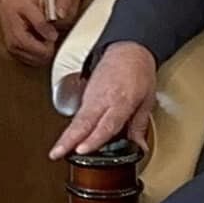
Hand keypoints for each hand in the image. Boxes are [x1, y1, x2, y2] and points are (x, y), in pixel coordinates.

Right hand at [0, 0, 60, 66]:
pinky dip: (37, 51)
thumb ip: (41, 22)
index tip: (50, 31)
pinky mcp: (15, 51)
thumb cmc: (16, 2)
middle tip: (46, 32)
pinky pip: (31, 59)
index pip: (43, 53)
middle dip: (48, 47)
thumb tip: (53, 36)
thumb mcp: (31, 6)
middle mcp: (15, 48)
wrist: (4, 1)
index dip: (51, 42)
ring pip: (37, 61)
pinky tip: (36, 39)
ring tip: (41, 35)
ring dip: (43, 50)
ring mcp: (14, 51)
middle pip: (41, 59)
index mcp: (19, 39)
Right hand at [49, 41, 155, 159]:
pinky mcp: (86, 93)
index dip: (93, 139)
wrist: (129, 48)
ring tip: (57, 151)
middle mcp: (103, 98)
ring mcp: (92, 95)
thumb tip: (140, 146)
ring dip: (67, 135)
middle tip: (56, 154)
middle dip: (68, 140)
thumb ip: (140, 125)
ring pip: (78, 118)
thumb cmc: (139, 71)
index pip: (106, 125)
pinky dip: (73, 127)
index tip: (81, 150)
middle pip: (83, 122)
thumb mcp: (147, 99)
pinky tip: (68, 139)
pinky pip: (79, 113)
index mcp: (121, 101)